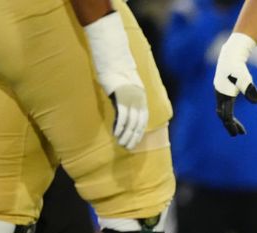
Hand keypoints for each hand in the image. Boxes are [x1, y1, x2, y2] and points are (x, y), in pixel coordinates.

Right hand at [84, 11, 148, 149]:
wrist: (113, 60)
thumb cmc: (117, 75)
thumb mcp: (126, 89)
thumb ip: (128, 102)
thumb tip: (125, 115)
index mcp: (142, 99)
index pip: (144, 121)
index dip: (139, 133)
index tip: (135, 143)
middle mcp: (139, 100)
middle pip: (138, 124)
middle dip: (133, 137)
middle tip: (128, 148)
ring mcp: (131, 98)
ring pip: (131, 122)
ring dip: (126, 135)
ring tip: (121, 143)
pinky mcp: (122, 97)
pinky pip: (122, 116)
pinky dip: (120, 126)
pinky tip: (116, 134)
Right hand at [213, 33, 256, 135]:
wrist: (231, 55)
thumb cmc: (239, 68)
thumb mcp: (246, 80)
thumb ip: (251, 91)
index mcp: (224, 95)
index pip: (226, 115)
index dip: (232, 125)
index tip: (238, 134)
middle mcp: (219, 95)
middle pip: (223, 115)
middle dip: (230, 125)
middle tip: (238, 134)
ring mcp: (219, 92)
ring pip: (223, 110)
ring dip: (231, 119)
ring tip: (239, 127)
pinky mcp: (222, 89)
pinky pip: (224, 104)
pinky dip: (230, 111)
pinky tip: (236, 114)